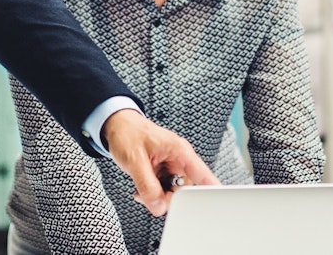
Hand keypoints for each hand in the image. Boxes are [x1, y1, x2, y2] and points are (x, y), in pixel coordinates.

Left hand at [102, 109, 219, 216]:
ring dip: (158, 196)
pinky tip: (142, 188)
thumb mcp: (135, 161)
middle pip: (186, 190)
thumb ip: (147, 186)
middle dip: (168, 197)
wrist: (118, 126)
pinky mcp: (164, 172)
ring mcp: (172, 167)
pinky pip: (164, 190)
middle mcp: (180, 160)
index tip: (214, 204)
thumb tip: (158, 206)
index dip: (211, 191)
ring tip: (142, 188)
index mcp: (180, 151)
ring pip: (174, 192)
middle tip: (150, 195)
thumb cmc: (128, 133)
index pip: (203, 175)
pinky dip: (153, 194)